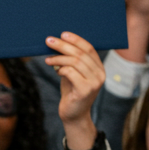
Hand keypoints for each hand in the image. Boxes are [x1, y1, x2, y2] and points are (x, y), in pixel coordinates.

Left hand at [43, 31, 104, 147]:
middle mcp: (100, 74)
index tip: (62, 34)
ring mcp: (94, 82)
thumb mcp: (72, 74)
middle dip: (63, 45)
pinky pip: (71, 73)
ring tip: (48, 59)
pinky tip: (55, 70)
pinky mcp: (85, 90)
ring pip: (75, 61)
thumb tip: (58, 44)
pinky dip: (61, 69)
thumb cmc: (71, 92)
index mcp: (99, 68)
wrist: (73, 115)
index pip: (89, 48)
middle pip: (81, 53)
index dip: (76, 39)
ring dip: (59, 57)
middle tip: (49, 41)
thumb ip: (70, 61)